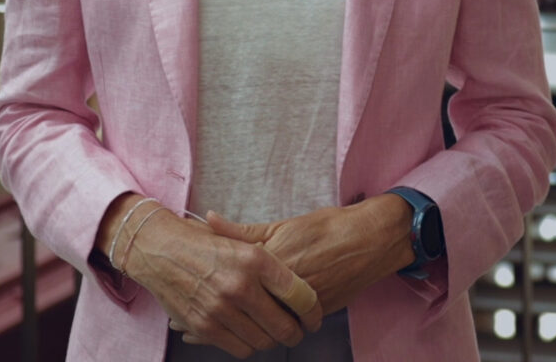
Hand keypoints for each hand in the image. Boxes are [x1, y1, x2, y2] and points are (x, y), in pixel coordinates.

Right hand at [120, 205, 323, 357]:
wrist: (160, 250)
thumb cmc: (204, 244)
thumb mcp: (242, 241)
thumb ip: (271, 261)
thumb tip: (302, 285)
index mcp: (255, 259)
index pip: (300, 295)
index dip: (314, 312)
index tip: (315, 317)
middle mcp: (240, 285)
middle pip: (285, 326)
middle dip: (297, 333)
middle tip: (299, 331)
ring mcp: (221, 308)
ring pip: (264, 342)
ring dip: (272, 341)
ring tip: (274, 334)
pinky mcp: (204, 326)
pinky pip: (240, 349)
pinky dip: (249, 346)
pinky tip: (250, 335)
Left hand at [201, 196, 412, 317]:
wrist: (369, 240)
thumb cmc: (327, 227)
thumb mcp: (282, 225)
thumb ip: (244, 232)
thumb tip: (210, 219)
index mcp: (270, 261)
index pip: (231, 280)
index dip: (206, 291)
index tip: (186, 299)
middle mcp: (283, 286)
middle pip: (243, 309)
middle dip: (215, 320)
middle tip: (187, 328)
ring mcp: (300, 303)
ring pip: (262, 325)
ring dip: (237, 332)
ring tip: (210, 335)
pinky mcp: (315, 313)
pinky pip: (284, 328)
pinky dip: (267, 332)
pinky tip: (251, 334)